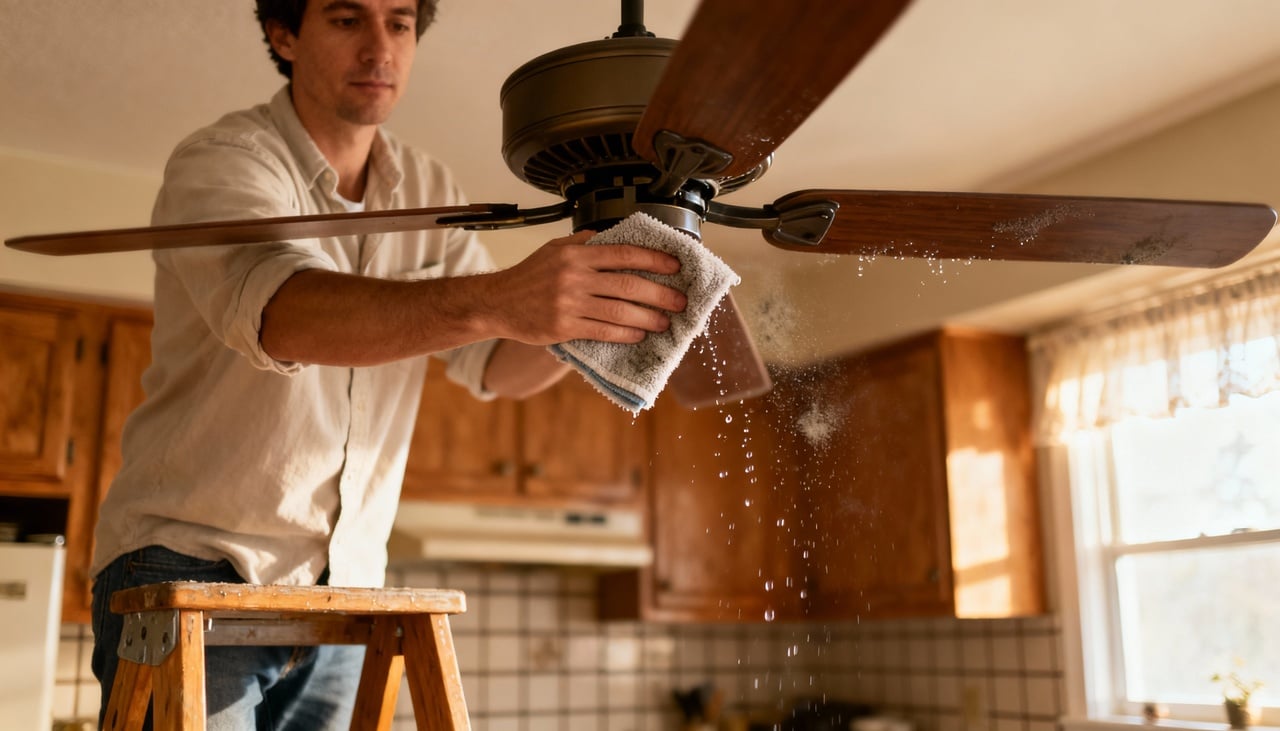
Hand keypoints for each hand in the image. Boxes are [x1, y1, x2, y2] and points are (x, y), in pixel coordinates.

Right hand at [483, 230, 687, 344]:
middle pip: (628, 285)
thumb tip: (612, 235)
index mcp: (575, 255)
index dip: (654, 259)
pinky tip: (639, 334)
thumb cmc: (528, 276)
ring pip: (620, 311)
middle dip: (660, 294)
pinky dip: (626, 333)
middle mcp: (574, 277)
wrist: (498, 303)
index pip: (624, 254)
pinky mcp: (564, 328)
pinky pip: (603, 331)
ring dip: (648, 318)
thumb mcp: (553, 249)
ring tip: (665, 322)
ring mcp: (569, 304)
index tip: (674, 266)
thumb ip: (583, 242)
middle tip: (680, 300)